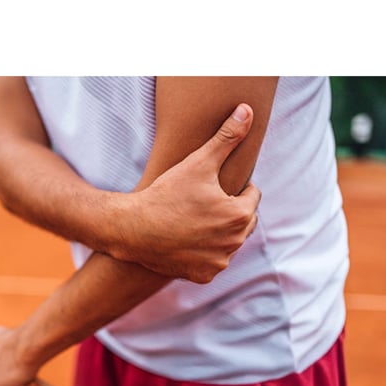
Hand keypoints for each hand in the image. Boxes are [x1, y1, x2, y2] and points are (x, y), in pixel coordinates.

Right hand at [114, 104, 261, 282]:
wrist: (133, 228)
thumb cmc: (167, 192)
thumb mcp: (199, 161)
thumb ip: (227, 137)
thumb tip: (248, 110)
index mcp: (241, 215)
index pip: (252, 195)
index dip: (233, 188)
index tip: (212, 186)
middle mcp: (235, 243)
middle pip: (244, 220)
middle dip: (230, 210)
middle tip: (203, 202)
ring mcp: (220, 262)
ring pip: (229, 241)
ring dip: (220, 232)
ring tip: (194, 220)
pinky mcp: (204, 275)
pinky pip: (213, 260)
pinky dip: (204, 252)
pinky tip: (186, 240)